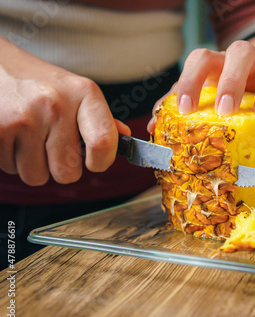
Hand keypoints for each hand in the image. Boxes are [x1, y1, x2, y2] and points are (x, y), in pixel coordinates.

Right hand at [0, 37, 129, 185]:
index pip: (103, 143)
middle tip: (53, 148)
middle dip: (61, 169)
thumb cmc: (40, 83)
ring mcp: (24, 118)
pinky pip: (10, 169)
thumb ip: (100, 119)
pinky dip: (11, 159)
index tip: (94, 162)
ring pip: (36, 176)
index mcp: (84, 94)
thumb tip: (126, 137)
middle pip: (67, 173)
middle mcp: (55, 105)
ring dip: (33, 166)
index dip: (101, 163)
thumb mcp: (77, 91)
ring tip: (29, 138)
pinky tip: (12, 136)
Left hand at [147, 40, 254, 132]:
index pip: (202, 58)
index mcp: (218, 66)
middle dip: (232, 79)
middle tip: (225, 110)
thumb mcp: (200, 102)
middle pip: (241, 51)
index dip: (191, 79)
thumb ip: (178, 109)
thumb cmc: (221, 102)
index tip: (185, 108)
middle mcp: (245, 65)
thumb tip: (154, 124)